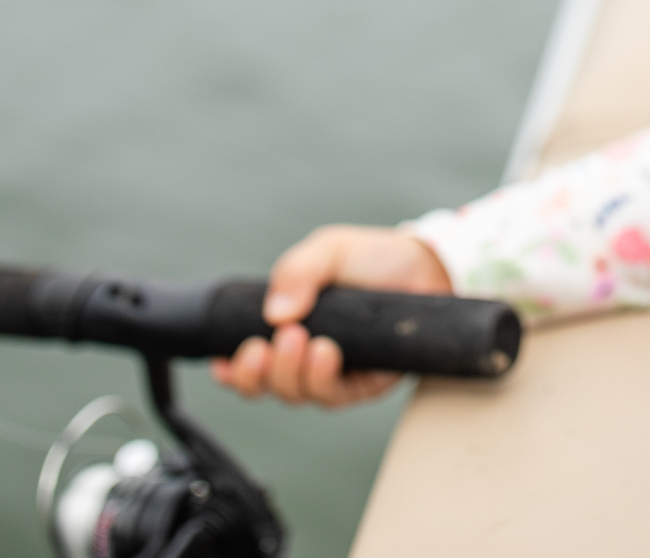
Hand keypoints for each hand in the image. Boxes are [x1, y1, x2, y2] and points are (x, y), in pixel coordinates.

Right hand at [209, 224, 453, 408]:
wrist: (427, 266)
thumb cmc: (374, 259)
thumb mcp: (328, 252)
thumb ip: (297, 272)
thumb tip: (274, 311)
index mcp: (290, 327)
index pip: (250, 362)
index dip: (231, 371)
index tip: (222, 363)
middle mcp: (307, 356)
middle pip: (266, 387)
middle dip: (257, 373)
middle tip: (266, 346)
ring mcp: (336, 373)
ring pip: (297, 395)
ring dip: (291, 372)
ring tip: (304, 340)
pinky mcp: (365, 384)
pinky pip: (335, 396)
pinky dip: (323, 377)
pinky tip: (326, 353)